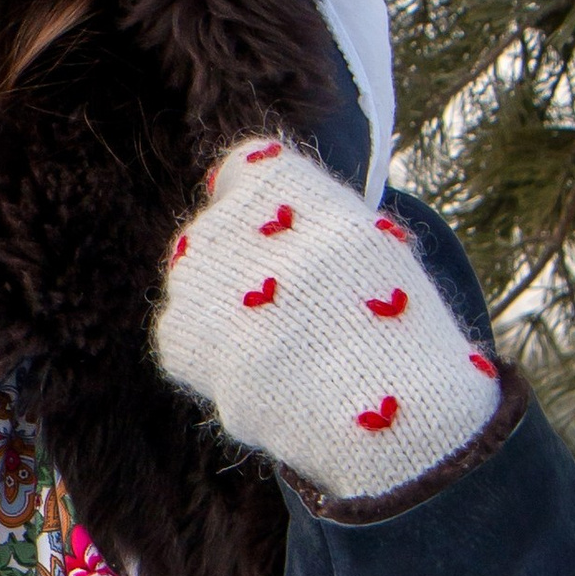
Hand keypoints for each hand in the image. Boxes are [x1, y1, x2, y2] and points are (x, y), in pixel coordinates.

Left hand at [155, 139, 501, 500]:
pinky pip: (179, 334)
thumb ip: (304, 211)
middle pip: (214, 229)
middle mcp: (233, 221)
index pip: (243, 168)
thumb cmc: (395, 324)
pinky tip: (258, 370)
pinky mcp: (180, 336)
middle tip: (289, 310)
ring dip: (221, 309)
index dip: (262, 207)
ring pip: (192, 282)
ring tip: (279, 345)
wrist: (391, 407)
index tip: (285, 241)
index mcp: (285, 184)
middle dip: (241, 264)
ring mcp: (200, 280)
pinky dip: (209, 354)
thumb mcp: (366, 238)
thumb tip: (235, 191)